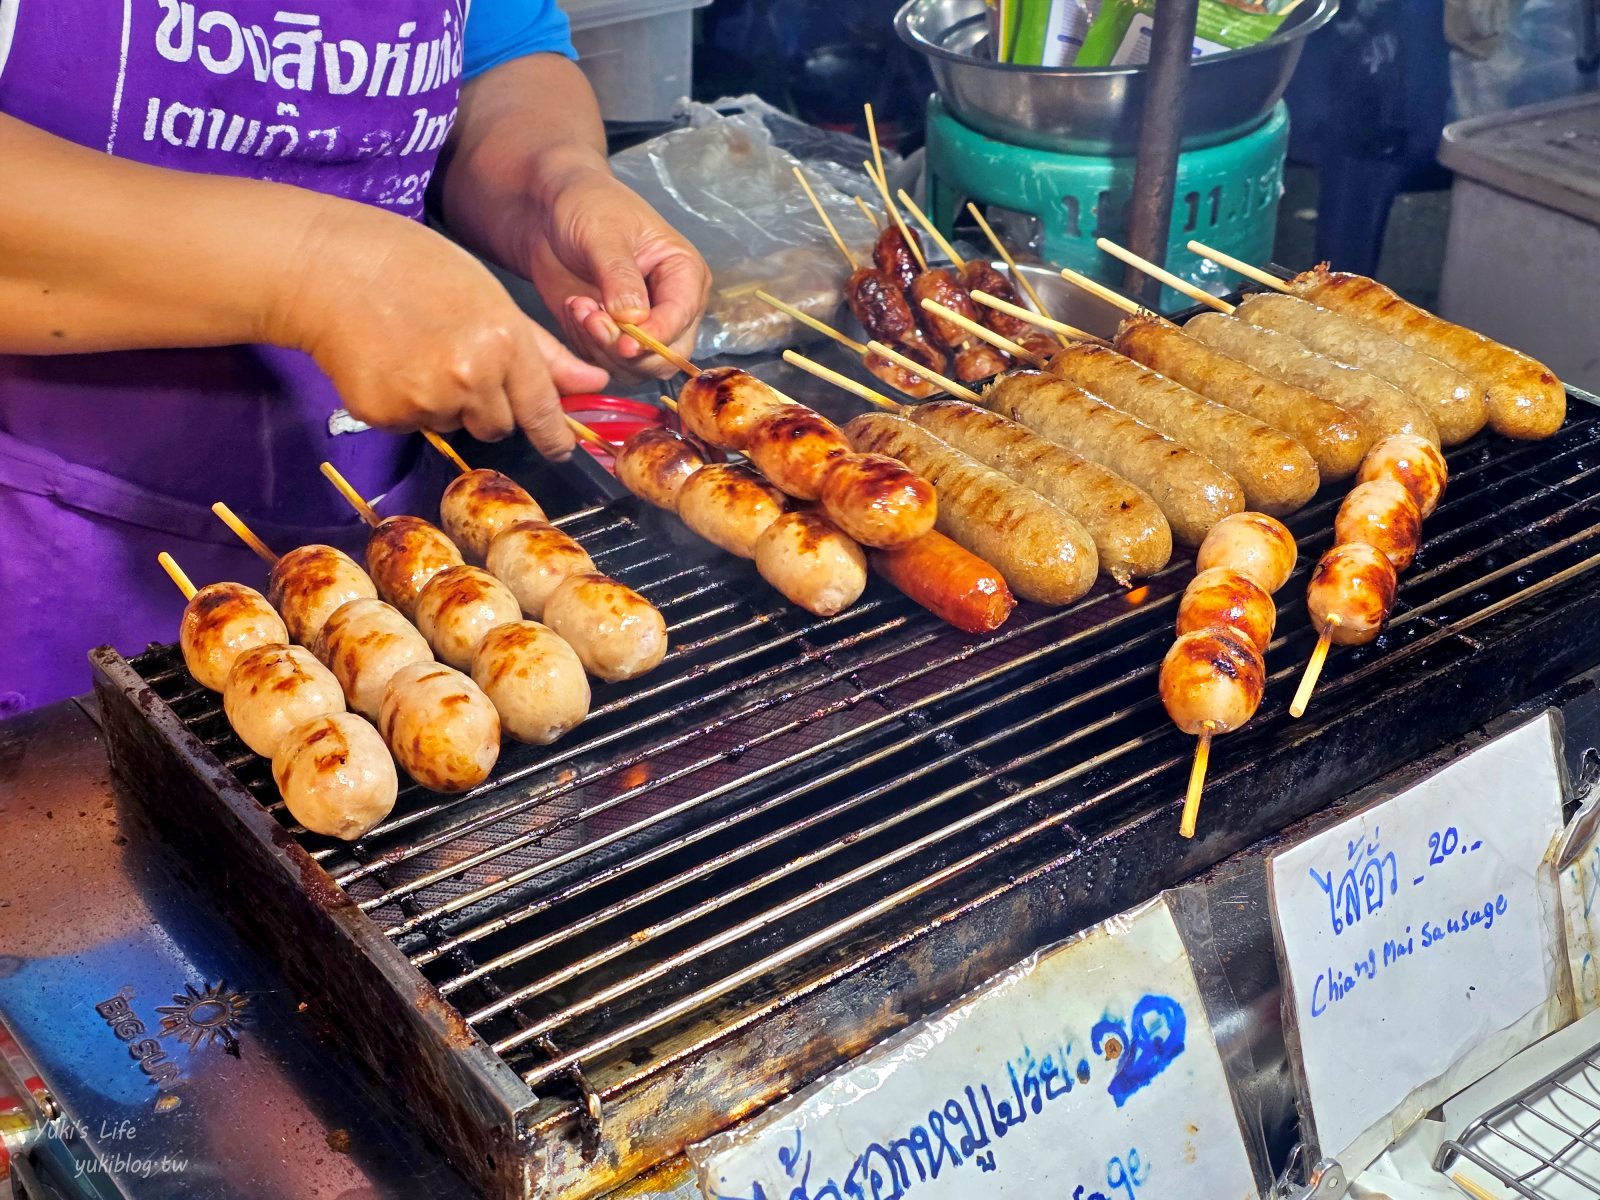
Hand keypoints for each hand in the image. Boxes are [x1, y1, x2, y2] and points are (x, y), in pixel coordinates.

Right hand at [270, 202, 607, 458]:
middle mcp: (470, 378)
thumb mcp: (491, 297)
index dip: (554, 436)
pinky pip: (412, 425)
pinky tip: (389, 363)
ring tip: (416, 351)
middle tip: (457, 361)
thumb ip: (543, 351)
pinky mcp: (386, 415)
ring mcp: (425, 400)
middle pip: (499, 426)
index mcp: (503, 342)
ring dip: (445, 403)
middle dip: (488, 406)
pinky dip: (405, 404)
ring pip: (453, 425)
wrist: (327, 267)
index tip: (562, 448)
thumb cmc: (414, 269)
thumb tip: (595, 384)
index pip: (541, 410)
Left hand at [524, 167, 709, 379]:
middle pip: (666, 356)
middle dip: (625, 348)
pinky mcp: (615, 339)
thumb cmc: (586, 205)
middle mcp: (672, 307)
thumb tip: (636, 318)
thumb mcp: (603, 233)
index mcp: (684, 274)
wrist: (549, 213)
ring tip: (578, 306)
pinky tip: (574, 311)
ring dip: (601, 347)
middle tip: (591, 319)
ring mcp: (644, 328)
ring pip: (635, 368)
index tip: (626, 344)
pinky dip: (586, 346)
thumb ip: (620, 276)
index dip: (656, 337)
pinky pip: (606, 364)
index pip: (682, 318)